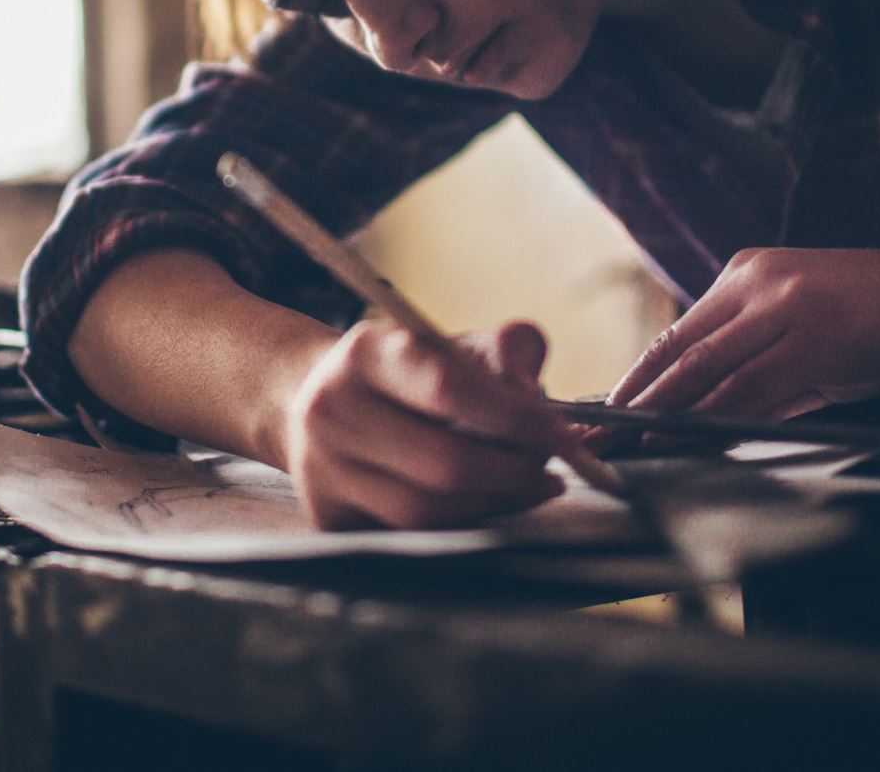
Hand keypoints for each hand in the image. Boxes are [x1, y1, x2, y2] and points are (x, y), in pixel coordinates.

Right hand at [281, 319, 573, 529]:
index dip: (516, 417)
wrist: (317, 401)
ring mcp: (323, 468)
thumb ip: (506, 350)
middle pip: (445, 463)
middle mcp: (333, 409)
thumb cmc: (404, 373)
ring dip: (495, 503)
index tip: (562, 434)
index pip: (449, 388)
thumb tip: (539, 400)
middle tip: (549, 467)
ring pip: (430, 510)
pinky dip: (464, 522)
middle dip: (514, 472)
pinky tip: (487, 502)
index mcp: (367, 352)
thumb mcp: (450, 343)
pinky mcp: (327, 516)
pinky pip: (413, 536)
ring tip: (526, 483)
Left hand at [587, 245, 879, 449]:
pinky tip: (682, 444)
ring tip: (618, 451)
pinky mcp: (822, 337)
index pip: (678, 335)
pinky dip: (713, 421)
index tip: (598, 418)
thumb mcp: (820, 338)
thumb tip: (715, 416)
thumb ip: (767, 370)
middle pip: (677, 352)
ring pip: (706, 371)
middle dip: (629, 403)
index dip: (634, 381)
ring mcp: (789, 306)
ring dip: (658, 417)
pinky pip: (755, 389)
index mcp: (751, 272)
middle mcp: (760, 281)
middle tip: (585, 442)